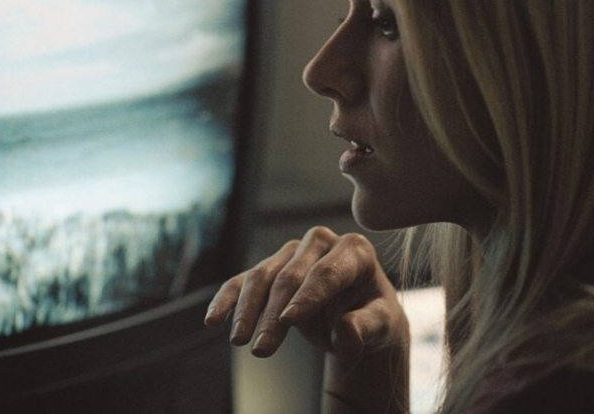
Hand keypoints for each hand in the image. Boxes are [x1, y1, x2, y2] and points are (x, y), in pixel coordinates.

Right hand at [204, 227, 408, 360]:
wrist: (358, 315)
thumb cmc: (371, 317)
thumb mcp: (380, 326)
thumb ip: (365, 328)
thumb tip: (345, 328)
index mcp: (354, 251)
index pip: (327, 273)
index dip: (308, 298)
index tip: (290, 322)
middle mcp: (320, 243)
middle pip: (290, 277)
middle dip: (274, 315)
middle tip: (262, 349)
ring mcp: (293, 252)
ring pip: (262, 277)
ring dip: (248, 311)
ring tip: (239, 341)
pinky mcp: (271, 267)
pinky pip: (243, 280)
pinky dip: (227, 300)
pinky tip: (213, 320)